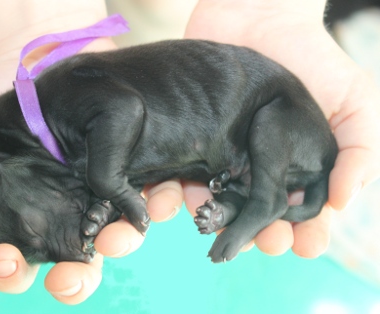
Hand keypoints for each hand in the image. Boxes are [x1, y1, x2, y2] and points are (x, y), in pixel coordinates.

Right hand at [0, 2, 184, 303]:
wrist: (47, 52)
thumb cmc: (3, 93)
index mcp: (24, 210)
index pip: (15, 256)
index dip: (9, 268)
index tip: (8, 259)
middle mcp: (65, 210)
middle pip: (72, 261)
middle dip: (72, 278)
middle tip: (72, 275)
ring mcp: (102, 194)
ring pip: (116, 236)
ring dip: (119, 244)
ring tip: (119, 235)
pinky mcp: (132, 172)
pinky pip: (152, 198)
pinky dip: (160, 206)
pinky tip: (158, 204)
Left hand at [183, 0, 379, 256]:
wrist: (260, 17)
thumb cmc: (314, 58)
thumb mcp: (354, 101)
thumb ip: (359, 151)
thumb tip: (343, 202)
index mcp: (302, 169)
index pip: (306, 212)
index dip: (308, 234)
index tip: (305, 244)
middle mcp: (262, 170)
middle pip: (261, 217)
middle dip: (265, 235)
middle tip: (267, 243)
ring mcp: (227, 158)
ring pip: (222, 203)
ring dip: (223, 223)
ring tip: (224, 232)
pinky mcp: (196, 144)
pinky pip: (186, 174)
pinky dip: (184, 193)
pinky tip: (190, 204)